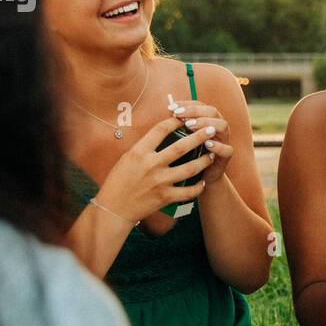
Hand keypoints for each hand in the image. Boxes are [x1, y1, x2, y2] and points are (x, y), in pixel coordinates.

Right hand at [94, 115, 215, 221]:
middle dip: (199, 136)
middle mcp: (151, 164)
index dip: (175, 121)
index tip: (186, 117)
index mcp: (139, 152)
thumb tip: (161, 133)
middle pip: (181, 147)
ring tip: (212, 154)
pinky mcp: (165, 197)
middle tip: (211, 129)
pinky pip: (188, 191)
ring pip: (190, 168)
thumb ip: (144, 147)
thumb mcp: (127, 158)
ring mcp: (159, 181)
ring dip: (204, 160)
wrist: (113, 209)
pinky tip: (202, 182)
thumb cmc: (118, 182)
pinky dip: (198, 187)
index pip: (161, 129)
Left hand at [170, 99, 232, 183]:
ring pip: (222, 125)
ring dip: (206, 123)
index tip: (172, 108)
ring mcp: (224, 140)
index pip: (200, 105)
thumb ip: (177, 125)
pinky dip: (218, 145)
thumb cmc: (187, 155)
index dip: (186, 104)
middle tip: (179, 115)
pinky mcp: (226, 156)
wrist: (199, 178)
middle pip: (212, 111)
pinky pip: (227, 149)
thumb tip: (169, 111)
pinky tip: (207, 144)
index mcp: (208, 120)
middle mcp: (218, 127)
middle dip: (194, 111)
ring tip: (190, 126)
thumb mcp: (181, 138)